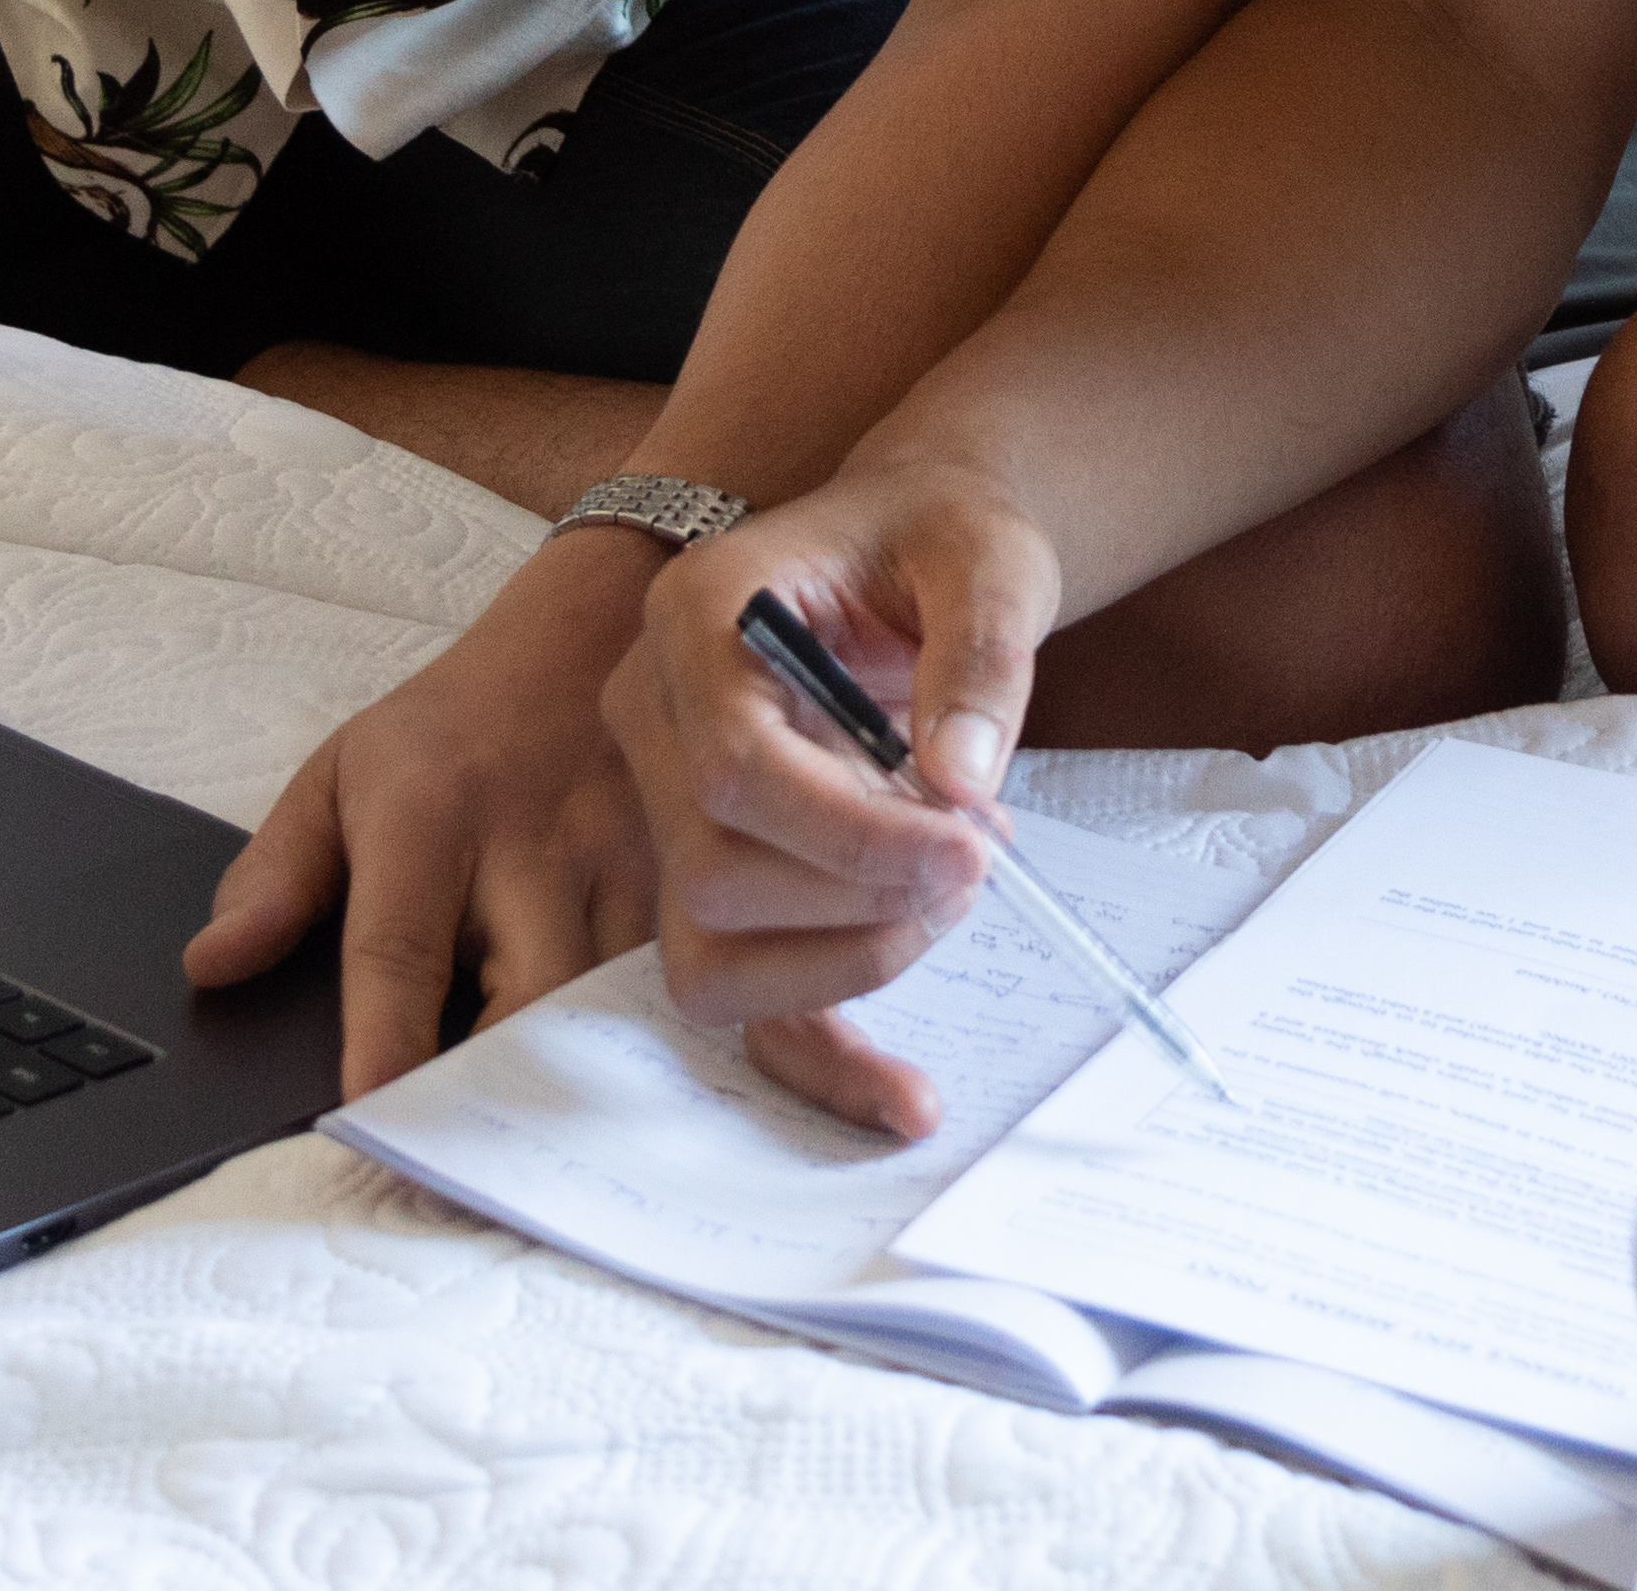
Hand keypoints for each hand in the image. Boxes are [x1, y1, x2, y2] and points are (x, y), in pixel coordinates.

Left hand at [188, 534, 665, 1097]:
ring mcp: (624, 865)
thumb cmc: (451, 733)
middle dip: (496, 1089)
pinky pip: (664, 987)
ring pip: (608, 1006)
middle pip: (529, 997)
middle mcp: (535, 845)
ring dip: (570, 1082)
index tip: (368, 1119)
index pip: (400, 949)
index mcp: (430, 817)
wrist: (591, 639)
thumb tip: (212, 965)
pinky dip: (633, 1044)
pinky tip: (615, 1091)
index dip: (385, 1044)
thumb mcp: (339, 775)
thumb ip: (275, 874)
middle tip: (459, 1168)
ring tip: (532, 1152)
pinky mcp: (684, 886)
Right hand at [606, 455, 1070, 1141]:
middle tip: (976, 862)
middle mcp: (649, 715)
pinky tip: (903, 1097)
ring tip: (947, 901)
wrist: (914, 545)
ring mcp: (664, 803)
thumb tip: (959, 783)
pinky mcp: (709, 871)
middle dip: (860, 895)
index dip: (851, 832)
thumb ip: (978, 655)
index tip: (970, 848)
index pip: (732, 766)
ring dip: (846, 961)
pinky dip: (820, 1053)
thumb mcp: (986, 558)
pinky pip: (736, 993)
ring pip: (706, 952)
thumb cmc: (940, 540)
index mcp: (695, 613)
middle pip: (712, 870)